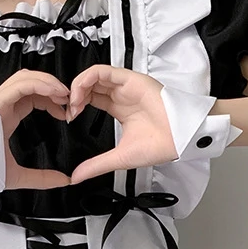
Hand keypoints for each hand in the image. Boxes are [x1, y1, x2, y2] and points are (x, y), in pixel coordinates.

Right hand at [0, 70, 72, 189]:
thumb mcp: (18, 176)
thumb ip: (41, 178)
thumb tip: (63, 180)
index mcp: (6, 118)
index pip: (32, 98)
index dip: (51, 100)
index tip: (66, 113)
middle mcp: (3, 107)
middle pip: (32, 83)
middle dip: (53, 87)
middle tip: (69, 100)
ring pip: (26, 78)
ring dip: (49, 82)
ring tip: (64, 94)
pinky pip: (21, 84)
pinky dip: (40, 84)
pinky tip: (54, 93)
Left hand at [65, 65, 178, 183]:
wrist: (180, 138)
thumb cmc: (160, 145)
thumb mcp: (118, 157)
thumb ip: (96, 166)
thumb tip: (76, 177)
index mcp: (120, 109)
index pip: (91, 99)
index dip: (76, 105)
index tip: (68, 118)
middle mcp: (122, 95)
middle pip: (90, 86)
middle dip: (74, 96)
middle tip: (68, 110)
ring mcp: (125, 86)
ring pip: (93, 76)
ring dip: (77, 87)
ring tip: (73, 103)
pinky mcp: (130, 79)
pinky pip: (103, 71)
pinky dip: (86, 79)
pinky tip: (80, 94)